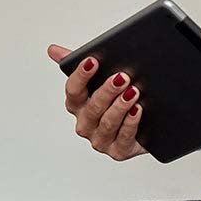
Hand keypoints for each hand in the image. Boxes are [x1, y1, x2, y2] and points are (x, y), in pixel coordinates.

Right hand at [47, 44, 145, 161]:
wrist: (148, 124)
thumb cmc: (117, 99)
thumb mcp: (101, 78)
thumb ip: (77, 63)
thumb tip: (53, 49)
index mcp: (78, 105)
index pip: (73, 91)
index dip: (81, 76)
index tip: (93, 61)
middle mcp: (86, 124)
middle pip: (92, 108)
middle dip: (107, 91)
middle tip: (122, 77)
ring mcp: (101, 139)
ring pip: (107, 123)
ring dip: (120, 107)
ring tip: (133, 92)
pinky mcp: (118, 151)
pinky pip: (122, 138)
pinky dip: (130, 124)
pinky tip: (137, 110)